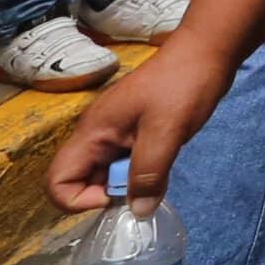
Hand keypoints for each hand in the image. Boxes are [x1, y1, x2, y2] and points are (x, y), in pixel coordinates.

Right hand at [46, 37, 233, 210]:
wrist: (207, 51)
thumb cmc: (183, 85)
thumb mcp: (166, 132)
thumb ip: (148, 174)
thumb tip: (138, 213)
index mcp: (92, 132)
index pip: (57, 181)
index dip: (79, 200)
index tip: (115, 196)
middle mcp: (96, 135)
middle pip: (79, 181)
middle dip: (105, 194)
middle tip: (143, 189)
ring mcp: (114, 133)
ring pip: (104, 174)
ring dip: (126, 185)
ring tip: (156, 176)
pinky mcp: (133, 132)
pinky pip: (124, 163)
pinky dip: (138, 173)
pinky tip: (162, 164)